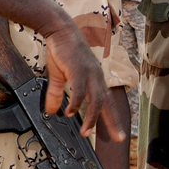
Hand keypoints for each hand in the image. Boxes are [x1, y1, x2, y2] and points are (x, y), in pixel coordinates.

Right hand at [43, 22, 122, 139]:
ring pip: (96, 100)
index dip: (113, 119)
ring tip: (86, 131)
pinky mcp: (79, 70)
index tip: (118, 134)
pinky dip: (77, 103)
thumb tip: (51, 110)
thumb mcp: (58, 76)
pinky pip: (80, 90)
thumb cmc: (63, 51)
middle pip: (107, 104)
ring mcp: (90, 74)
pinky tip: (71, 112)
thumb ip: (56, 94)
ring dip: (91, 117)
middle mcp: (96, 78)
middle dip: (113, 122)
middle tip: (117, 137)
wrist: (60, 31)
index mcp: (95, 79)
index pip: (107, 102)